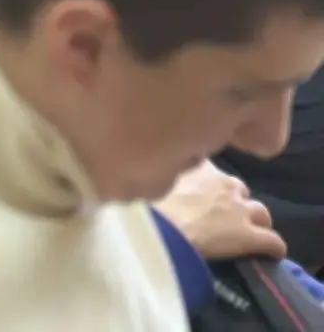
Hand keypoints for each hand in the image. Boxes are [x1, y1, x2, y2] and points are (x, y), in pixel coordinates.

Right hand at [155, 161, 285, 260]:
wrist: (161, 231)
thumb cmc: (148, 207)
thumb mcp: (153, 180)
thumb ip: (164, 175)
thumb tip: (159, 178)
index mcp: (200, 166)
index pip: (213, 170)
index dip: (207, 183)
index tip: (198, 193)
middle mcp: (225, 183)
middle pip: (240, 190)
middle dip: (233, 201)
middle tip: (218, 216)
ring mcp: (241, 210)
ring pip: (262, 213)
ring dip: (254, 222)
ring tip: (242, 234)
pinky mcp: (253, 237)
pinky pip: (274, 241)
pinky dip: (272, 247)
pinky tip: (268, 255)